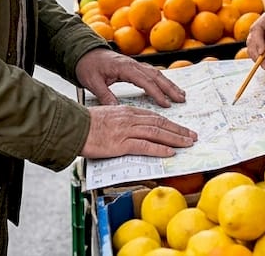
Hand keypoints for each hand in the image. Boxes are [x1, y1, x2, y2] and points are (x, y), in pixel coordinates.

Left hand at [75, 49, 186, 107]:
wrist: (84, 52)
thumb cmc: (88, 65)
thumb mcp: (93, 82)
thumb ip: (105, 95)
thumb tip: (116, 109)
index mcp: (124, 67)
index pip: (145, 80)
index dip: (156, 93)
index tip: (165, 104)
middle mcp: (132, 64)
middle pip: (156, 75)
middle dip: (170, 88)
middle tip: (181, 99)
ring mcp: (134, 64)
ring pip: (156, 73)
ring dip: (169, 84)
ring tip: (181, 95)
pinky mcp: (134, 67)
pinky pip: (151, 73)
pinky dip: (162, 81)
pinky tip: (168, 88)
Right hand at [81, 105, 196, 158]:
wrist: (72, 126)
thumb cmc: (85, 124)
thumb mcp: (107, 116)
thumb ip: (121, 121)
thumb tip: (131, 129)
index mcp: (127, 112)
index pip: (154, 117)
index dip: (170, 123)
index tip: (181, 129)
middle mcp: (130, 119)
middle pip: (160, 123)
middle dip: (178, 130)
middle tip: (192, 136)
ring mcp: (126, 130)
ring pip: (156, 133)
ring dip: (175, 139)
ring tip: (187, 143)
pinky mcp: (120, 143)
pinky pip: (144, 146)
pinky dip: (159, 149)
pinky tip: (170, 152)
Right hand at [245, 12, 264, 71]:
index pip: (256, 29)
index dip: (256, 40)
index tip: (261, 52)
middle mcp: (261, 29)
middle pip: (251, 41)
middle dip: (256, 54)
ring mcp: (260, 39)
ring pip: (253, 51)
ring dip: (260, 61)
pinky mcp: (262, 49)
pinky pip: (259, 57)